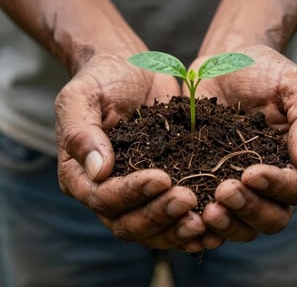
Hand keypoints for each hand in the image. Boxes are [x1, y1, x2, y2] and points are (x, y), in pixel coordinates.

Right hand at [56, 52, 205, 248]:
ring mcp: (136, 192)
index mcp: (81, 175)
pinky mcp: (162, 186)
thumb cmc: (102, 80)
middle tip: (188, 199)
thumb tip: (97, 172)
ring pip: (153, 228)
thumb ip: (81, 132)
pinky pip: (173, 216)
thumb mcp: (82, 97)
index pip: (103, 198)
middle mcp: (107, 191)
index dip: (132, 193)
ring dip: (177, 227)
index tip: (162, 178)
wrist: (130, 71)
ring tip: (204, 219)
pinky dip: (190, 223)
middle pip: (129, 222)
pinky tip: (214, 221)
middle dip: (159, 214)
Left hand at [184, 45, 296, 241]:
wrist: (225, 61)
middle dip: (249, 209)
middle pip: (270, 216)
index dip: (277, 187)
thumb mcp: (294, 85)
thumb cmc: (265, 69)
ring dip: (227, 222)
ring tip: (206, 210)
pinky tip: (186, 212)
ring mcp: (237, 181)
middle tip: (224, 193)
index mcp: (294, 159)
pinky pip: (208, 208)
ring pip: (242, 221)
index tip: (251, 173)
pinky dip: (201, 218)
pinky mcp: (208, 177)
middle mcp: (269, 178)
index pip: (296, 188)